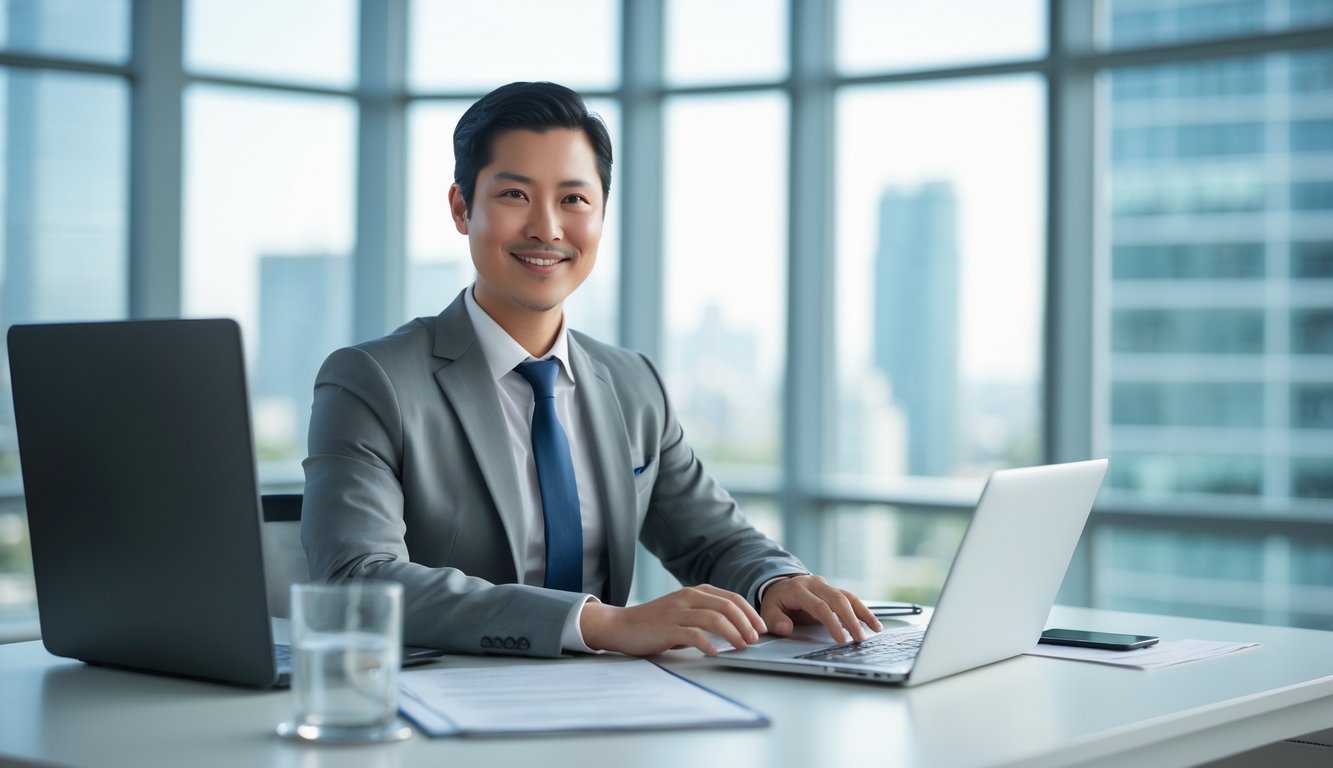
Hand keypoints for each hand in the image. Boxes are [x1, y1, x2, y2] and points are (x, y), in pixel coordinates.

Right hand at [580, 584, 767, 656]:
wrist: (620, 625)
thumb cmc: (654, 623)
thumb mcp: (682, 612)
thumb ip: (704, 615)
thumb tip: (736, 630)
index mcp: (694, 592)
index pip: (731, 597)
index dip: (750, 612)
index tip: (761, 627)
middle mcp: (687, 597)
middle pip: (727, 605)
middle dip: (746, 622)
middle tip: (755, 639)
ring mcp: (677, 611)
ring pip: (714, 618)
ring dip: (733, 633)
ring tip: (742, 646)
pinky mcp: (667, 628)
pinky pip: (693, 634)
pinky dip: (707, 643)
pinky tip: (715, 653)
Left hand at [760, 575, 882, 643]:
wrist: (781, 584)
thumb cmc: (777, 600)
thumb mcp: (768, 609)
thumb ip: (775, 620)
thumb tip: (786, 629)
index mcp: (799, 590)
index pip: (820, 606)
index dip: (832, 623)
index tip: (841, 639)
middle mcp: (816, 585)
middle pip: (838, 600)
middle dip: (851, 620)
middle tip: (860, 638)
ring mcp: (827, 586)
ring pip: (848, 596)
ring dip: (863, 613)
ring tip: (876, 629)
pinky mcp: (834, 590)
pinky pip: (851, 598)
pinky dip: (863, 610)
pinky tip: (874, 623)